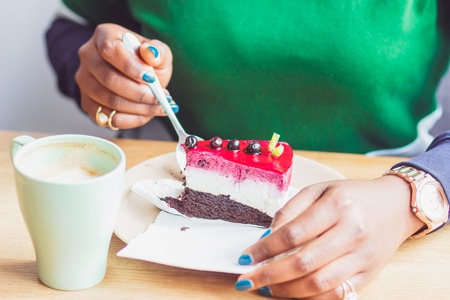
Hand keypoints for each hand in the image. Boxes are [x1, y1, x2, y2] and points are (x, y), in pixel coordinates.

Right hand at [76, 23, 174, 129]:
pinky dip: (132, 120)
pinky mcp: (87, 104)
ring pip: (110, 101)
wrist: (137, 78)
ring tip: (159, 107)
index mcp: (104, 35)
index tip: (150, 78)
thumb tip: (151, 54)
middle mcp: (88, 57)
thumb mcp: (159, 53)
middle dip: (140, 93)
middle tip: (161, 98)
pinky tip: (147, 115)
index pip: (110, 50)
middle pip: (109, 79)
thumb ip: (159, 52)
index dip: (131, 66)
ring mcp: (85, 82)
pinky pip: (109, 118)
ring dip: (139, 108)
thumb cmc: (146, 63)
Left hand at [235, 176, 423, 298]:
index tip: (245, 257)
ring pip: (318, 283)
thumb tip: (266, 236)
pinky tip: (291, 293)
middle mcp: (351, 232)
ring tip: (265, 289)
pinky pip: (336, 293)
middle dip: (269, 275)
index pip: (293, 233)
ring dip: (286, 291)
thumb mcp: (320, 190)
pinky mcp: (368, 274)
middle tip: (246, 280)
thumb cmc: (352, 195)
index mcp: (336, 206)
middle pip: (303, 262)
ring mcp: (361, 256)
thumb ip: (291, 210)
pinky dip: (310, 297)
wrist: (396, 206)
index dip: (264, 249)